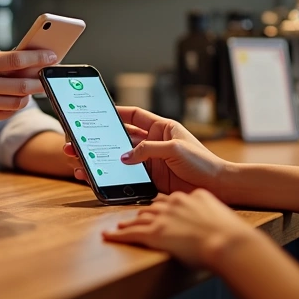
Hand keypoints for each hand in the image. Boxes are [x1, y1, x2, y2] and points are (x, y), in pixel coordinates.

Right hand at [0, 50, 56, 124]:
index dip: (37, 58)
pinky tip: (13, 100)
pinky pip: (4, 114)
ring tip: (29, 90)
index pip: (16, 60)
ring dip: (27, 97)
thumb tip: (23, 62)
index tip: (52, 56)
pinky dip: (13, 107)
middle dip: (39, 82)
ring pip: (16, 103)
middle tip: (48, 78)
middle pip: (21, 85)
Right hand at [63, 106, 229, 194]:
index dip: (115, 113)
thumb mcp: (174, 149)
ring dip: (102, 159)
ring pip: (120, 158)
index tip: (96, 112)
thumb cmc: (203, 162)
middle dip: (100, 139)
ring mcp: (151, 161)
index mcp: (162, 128)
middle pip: (121, 138)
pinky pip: (128, 175)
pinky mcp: (151, 179)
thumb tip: (124, 156)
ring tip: (81, 161)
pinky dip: (113, 176)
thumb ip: (147, 150)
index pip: (133, 116)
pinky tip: (98, 177)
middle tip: (79, 141)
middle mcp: (154, 143)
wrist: (218, 186)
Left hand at [103, 190, 258, 268]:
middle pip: (152, 207)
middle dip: (144, 213)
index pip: (169, 200)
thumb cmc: (228, 232)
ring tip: (121, 225)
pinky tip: (107, 236)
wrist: (227, 242)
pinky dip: (116, 235)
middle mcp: (172, 204)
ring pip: (139, 218)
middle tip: (137, 217)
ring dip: (129, 222)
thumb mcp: (219, 213)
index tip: (159, 209)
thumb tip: (208, 217)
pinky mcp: (154, 233)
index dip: (162, 206)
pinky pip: (130, 233)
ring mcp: (162, 218)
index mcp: (189, 197)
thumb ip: (208, 211)